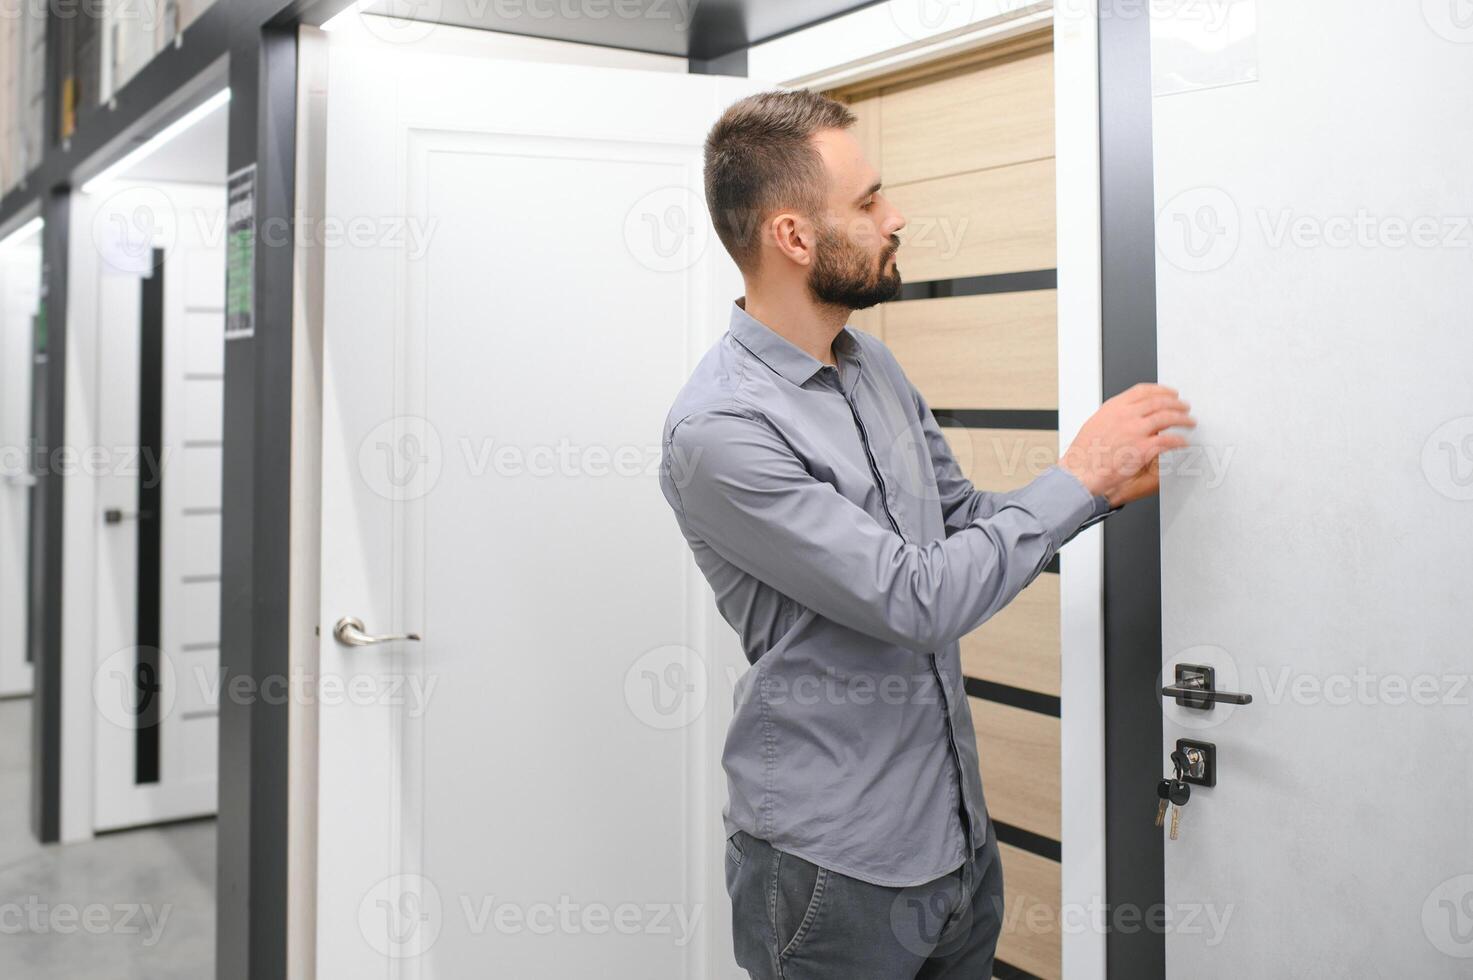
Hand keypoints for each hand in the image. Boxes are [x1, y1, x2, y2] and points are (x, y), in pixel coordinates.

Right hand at [1058, 383, 1195, 507]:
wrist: (1081, 472)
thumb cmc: (1084, 454)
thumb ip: (1114, 416)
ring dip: (1183, 419)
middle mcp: (1126, 416)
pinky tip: (1183, 442)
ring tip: (1190, 422)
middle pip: (1159, 402)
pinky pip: (1168, 441)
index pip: (1143, 391)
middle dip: (1177, 404)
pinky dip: (1179, 441)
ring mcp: (1136, 431)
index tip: (1170, 393)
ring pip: (1168, 418)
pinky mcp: (1143, 449)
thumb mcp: (1095, 424)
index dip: (1161, 390)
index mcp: (1114, 407)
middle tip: (1185, 407)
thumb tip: (1128, 415)